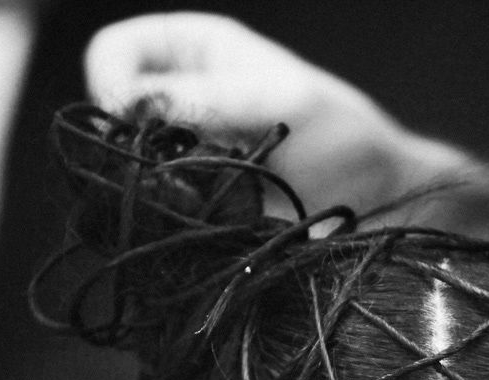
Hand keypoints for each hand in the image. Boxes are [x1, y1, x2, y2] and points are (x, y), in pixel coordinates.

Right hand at [85, 13, 456, 214]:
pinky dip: (165, 216)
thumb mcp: (280, 102)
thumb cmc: (346, 138)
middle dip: (125, 141)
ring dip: (146, 184)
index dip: (109, 85)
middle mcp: (179, 96)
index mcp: (195, 49)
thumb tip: (131, 107)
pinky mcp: (192, 204)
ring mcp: (182, 152)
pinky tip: (200, 222)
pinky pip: (152, 209)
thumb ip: (209, 99)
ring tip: (194, 198)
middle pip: (105, 110)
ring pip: (122, 165)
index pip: (112, 50)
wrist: (383, 203)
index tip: (134, 126)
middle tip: (164, 171)